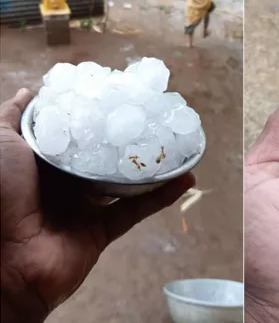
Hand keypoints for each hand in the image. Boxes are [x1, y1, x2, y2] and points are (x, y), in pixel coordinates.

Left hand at [0, 89, 194, 322]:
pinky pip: (137, 210)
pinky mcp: (102, 231)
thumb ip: (13, 117)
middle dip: (128, 139)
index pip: (76, 134)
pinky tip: (186, 178)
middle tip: (154, 117)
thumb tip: (32, 91)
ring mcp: (86, 208)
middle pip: (104, 157)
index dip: (96, 117)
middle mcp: (66, 183)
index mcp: (42, 162)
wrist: (3, 261)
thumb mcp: (0, 142)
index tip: (120, 98)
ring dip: (152, 166)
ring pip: (126, 182)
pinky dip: (162, 196)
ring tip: (176, 144)